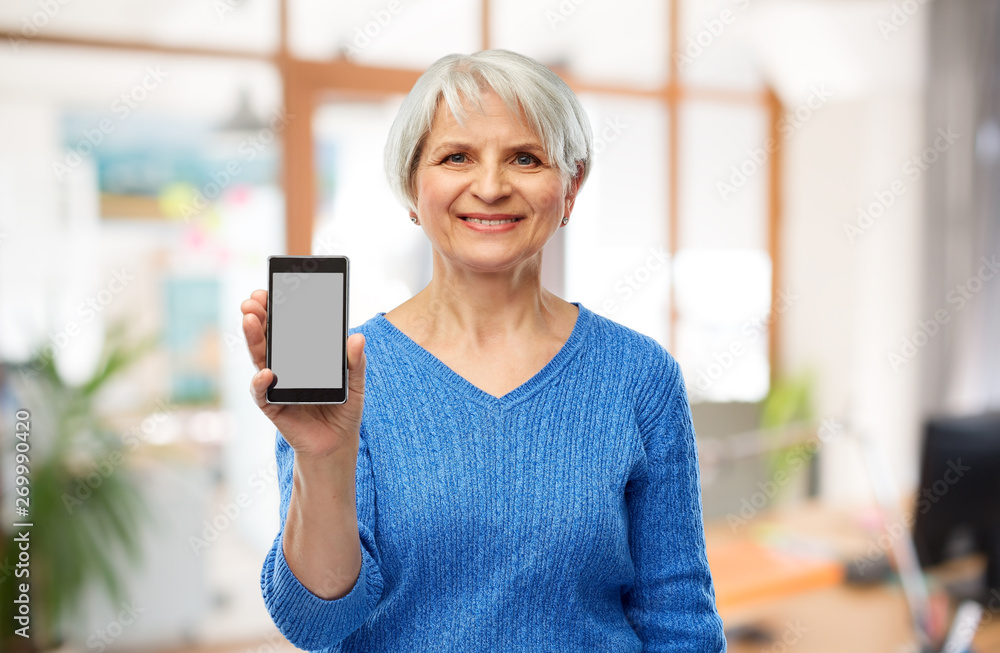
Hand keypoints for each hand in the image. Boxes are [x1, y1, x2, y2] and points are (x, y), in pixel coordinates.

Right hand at [241, 289, 365, 460]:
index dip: (276, 309)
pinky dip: (261, 382)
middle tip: (252, 299)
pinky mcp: (273, 406)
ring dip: (253, 338)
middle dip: (258, 316)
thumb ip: (356, 362)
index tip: (270, 290)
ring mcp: (276, 384)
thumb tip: (357, 337)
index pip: (286, 327)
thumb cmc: (344, 408)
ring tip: (250, 319)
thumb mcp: (355, 383)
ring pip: (260, 358)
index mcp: (302, 355)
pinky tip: (267, 372)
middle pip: (268, 337)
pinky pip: (262, 393)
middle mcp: (285, 365)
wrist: (337, 443)